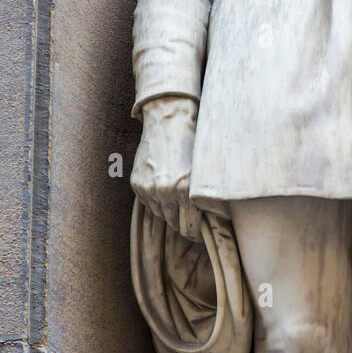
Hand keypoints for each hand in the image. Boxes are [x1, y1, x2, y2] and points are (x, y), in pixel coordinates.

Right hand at [130, 95, 202, 240]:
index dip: (197, 233)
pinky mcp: (137, 184)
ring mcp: (148, 189)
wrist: (168, 119)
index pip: (190, 228)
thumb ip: (206, 196)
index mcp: (185, 190)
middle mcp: (165, 192)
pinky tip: (166, 186)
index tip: (201, 233)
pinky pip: (149, 203)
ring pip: (161, 215)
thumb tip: (214, 219)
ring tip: (180, 198)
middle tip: (193, 219)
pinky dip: (158, 200)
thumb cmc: (192, 142)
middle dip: (185, 224)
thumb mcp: (205, 170)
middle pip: (175, 225)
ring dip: (170, 212)